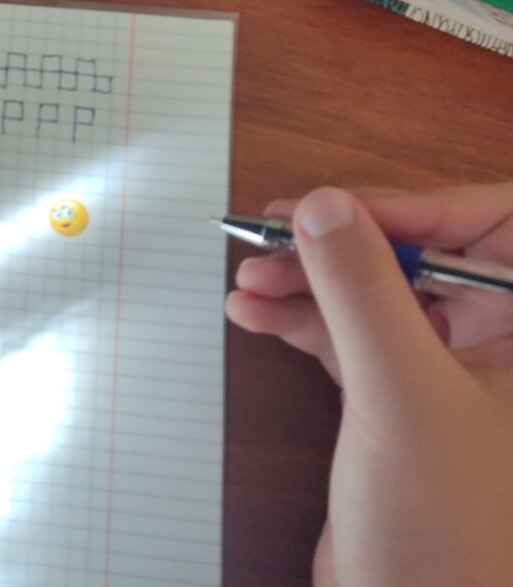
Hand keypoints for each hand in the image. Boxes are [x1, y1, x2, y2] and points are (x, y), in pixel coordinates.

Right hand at [226, 185, 512, 585]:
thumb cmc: (449, 531)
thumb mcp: (401, 394)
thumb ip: (364, 293)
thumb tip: (325, 207)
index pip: (493, 224)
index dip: (410, 206)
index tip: (331, 209)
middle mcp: (503, 343)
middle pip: (420, 253)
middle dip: (340, 245)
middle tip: (270, 236)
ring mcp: (450, 373)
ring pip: (377, 295)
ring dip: (309, 283)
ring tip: (248, 280)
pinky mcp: (400, 402)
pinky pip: (350, 338)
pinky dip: (301, 322)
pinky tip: (255, 314)